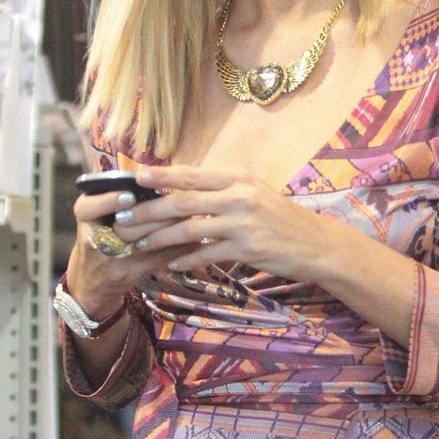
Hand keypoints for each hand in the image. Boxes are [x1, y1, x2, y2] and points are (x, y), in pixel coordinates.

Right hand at [66, 181, 184, 319]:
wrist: (91, 280)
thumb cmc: (99, 234)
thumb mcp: (96, 213)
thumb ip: (115, 194)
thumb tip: (156, 176)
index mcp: (85, 216)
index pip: (88, 208)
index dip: (109, 202)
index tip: (130, 196)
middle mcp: (93, 239)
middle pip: (124, 227)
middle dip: (154, 215)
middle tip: (178, 203)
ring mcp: (111, 259)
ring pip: (145, 243)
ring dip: (171, 229)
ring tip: (192, 216)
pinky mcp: (129, 273)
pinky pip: (158, 259)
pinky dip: (178, 248)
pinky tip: (194, 239)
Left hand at [112, 164, 327, 281]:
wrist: (316, 244)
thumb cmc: (282, 219)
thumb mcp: (255, 193)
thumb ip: (223, 191)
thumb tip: (185, 192)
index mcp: (238, 177)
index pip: (190, 174)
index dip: (160, 176)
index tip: (133, 177)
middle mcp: (239, 196)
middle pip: (182, 201)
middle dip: (147, 211)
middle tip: (122, 217)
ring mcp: (242, 223)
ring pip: (188, 229)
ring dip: (158, 238)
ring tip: (137, 244)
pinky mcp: (247, 248)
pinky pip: (206, 254)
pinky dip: (185, 259)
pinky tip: (170, 264)